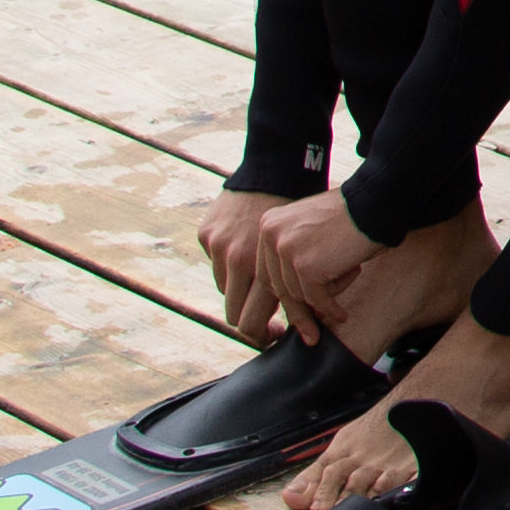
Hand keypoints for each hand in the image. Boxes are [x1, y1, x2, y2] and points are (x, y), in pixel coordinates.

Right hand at [198, 187, 295, 343]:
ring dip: (241, 290)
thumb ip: (293, 288)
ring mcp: (219, 247)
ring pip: (225, 290)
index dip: (263, 336)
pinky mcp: (206, 234)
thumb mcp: (302, 256)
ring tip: (260, 279)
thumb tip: (296, 324)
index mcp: (266, 270)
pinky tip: (247, 249)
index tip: (276, 333)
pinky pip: (216, 263)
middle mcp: (237, 261)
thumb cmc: (300, 218)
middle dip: (250, 324)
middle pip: (233, 316)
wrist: (277, 173)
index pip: (250, 325)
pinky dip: (230, 264)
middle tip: (266, 322)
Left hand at [249, 190, 384, 344]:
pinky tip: (343, 314)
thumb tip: (291, 299)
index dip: (285, 297)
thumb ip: (296, 255)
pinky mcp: (305, 265)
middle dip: (297, 314)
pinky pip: (316, 299)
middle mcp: (271, 235)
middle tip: (311, 336)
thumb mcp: (312, 230)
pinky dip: (330, 309)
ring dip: (322, 304)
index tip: (297, 316)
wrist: (375, 203)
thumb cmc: (352, 216)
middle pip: (279, 287)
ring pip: (298, 296)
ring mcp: (286, 250)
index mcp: (269, 225)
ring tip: (341, 306)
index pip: (269, 272)